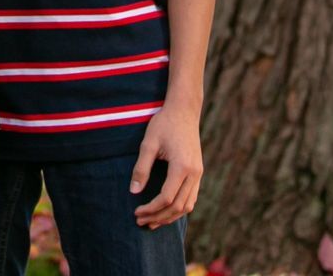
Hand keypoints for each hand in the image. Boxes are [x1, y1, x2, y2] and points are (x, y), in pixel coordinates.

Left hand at [131, 104, 203, 229]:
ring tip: (152, 222)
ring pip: (188, 206)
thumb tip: (134, 191)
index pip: (167, 198)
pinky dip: (179, 208)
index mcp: (182, 167)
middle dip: (159, 217)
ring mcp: (199, 174)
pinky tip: (166, 211)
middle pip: (178, 207)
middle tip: (141, 221)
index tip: (136, 212)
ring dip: (170, 217)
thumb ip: (141, 168)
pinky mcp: (198, 172)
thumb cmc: (164, 124)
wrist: (184, 111)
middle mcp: (194, 173)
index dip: (151, 209)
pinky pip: (192, 198)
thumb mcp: (148, 143)